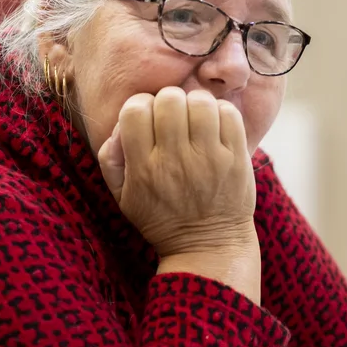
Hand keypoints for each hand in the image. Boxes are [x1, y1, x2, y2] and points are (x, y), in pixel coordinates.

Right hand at [98, 87, 257, 257]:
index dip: (140, 105)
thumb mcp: (122, 197)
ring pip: (200, 102)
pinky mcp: (236, 159)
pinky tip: (215, 127)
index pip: (135, 110)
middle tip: (174, 118)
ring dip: (196, 104)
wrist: (207, 246)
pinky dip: (222, 113)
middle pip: (169, 100)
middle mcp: (175, 161)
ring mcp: (209, 159)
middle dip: (169, 101)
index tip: (148, 117)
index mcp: (143, 168)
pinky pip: (229, 114)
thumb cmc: (162, 218)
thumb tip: (119, 125)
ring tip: (196, 120)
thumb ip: (110, 158)